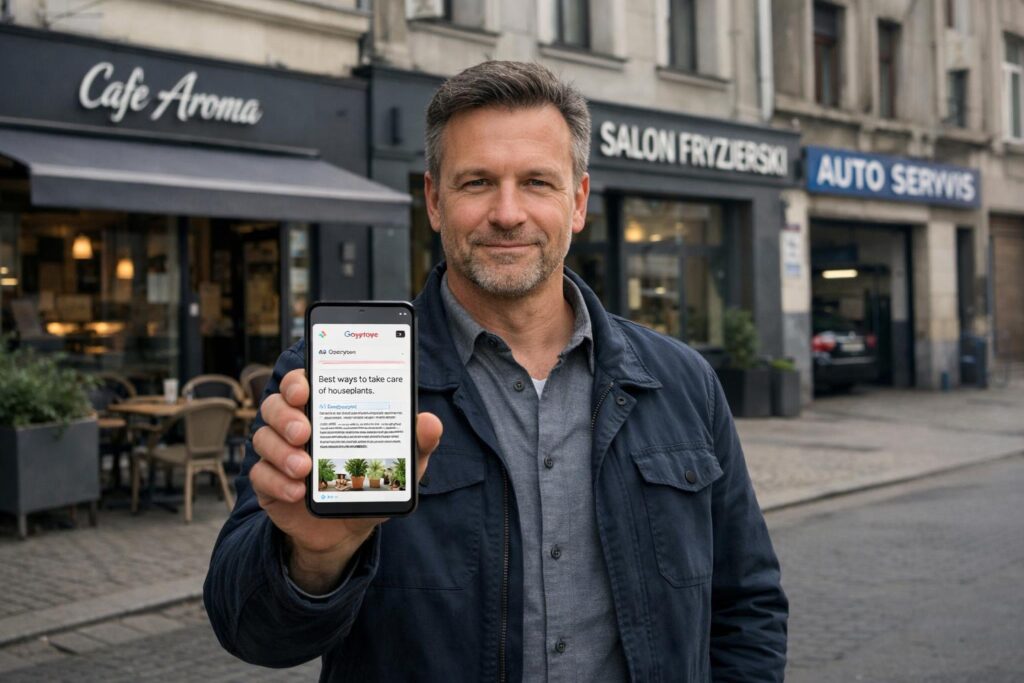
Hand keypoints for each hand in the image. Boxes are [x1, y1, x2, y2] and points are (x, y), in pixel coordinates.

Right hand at [251, 368, 441, 592]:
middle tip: (305, 431)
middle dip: (286, 415)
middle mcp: (296, 425)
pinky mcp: (269, 483)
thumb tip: (430, 423)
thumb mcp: (402, 464)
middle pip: (274, 406)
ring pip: (262, 438)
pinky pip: (260, 475)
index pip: (301, 383)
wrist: (349, 529)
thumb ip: (418, 443)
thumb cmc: (373, 481)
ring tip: (304, 467)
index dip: (297, 380)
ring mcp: (279, 453)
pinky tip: (298, 491)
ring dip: (281, 451)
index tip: (304, 389)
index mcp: (325, 410)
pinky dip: (277, 482)